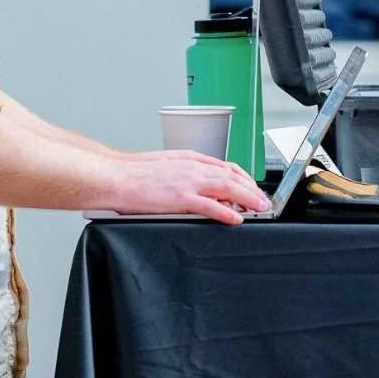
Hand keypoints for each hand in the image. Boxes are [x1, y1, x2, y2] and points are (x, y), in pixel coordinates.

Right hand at [110, 151, 271, 223]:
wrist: (115, 176)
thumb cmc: (134, 173)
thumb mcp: (167, 165)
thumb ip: (187, 172)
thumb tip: (201, 183)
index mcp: (190, 159)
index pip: (226, 166)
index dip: (244, 178)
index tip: (253, 188)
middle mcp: (193, 168)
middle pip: (233, 176)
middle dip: (252, 189)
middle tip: (263, 201)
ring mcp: (188, 182)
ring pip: (227, 187)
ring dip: (247, 198)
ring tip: (258, 208)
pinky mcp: (180, 197)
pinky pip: (210, 205)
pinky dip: (226, 212)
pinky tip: (236, 218)